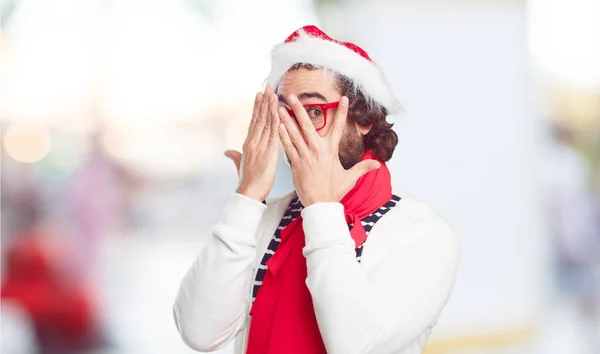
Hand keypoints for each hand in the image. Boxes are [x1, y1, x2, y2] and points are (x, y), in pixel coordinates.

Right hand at [225, 86, 279, 201]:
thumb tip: (227, 152)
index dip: (257, 108)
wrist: (249, 192)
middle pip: (259, 118)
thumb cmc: (247, 180)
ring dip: (270, 107)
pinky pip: (273, 134)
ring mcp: (260, 146)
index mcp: (248, 144)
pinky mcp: (268, 152)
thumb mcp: (240, 165)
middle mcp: (252, 142)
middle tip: (267, 87)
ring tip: (273, 94)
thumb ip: (235, 156)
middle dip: (263, 102)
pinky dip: (276, 121)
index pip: (253, 122)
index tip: (260, 95)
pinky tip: (279, 111)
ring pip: (266, 123)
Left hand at [277, 95, 379, 206]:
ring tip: (280, 107)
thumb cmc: (333, 191)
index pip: (338, 127)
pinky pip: (288, 146)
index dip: (342, 112)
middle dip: (300, 109)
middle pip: (308, 125)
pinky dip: (283, 136)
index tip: (343, 98)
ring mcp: (306, 156)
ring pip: (295, 133)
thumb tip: (378, 164)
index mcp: (331, 150)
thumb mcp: (350, 178)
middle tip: (292, 96)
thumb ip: (363, 167)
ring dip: (287, 119)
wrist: (321, 204)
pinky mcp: (296, 163)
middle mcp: (318, 150)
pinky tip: (278, 126)